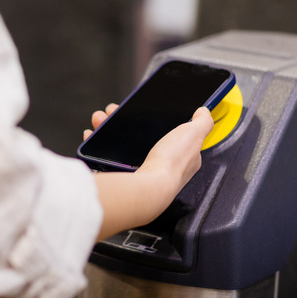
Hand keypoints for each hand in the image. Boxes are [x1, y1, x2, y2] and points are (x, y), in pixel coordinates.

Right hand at [87, 105, 213, 240]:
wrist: (149, 188)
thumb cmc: (172, 163)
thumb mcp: (194, 135)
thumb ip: (202, 122)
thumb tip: (204, 111)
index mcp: (180, 157)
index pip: (168, 133)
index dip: (154, 119)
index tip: (141, 109)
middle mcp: (161, 165)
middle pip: (140, 136)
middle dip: (123, 121)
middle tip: (112, 111)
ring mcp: (141, 170)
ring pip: (121, 144)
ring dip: (107, 128)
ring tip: (99, 119)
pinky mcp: (122, 176)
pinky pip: (106, 157)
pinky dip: (97, 144)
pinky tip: (92, 136)